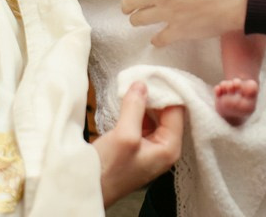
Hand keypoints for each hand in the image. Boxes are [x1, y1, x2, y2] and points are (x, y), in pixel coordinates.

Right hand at [92, 82, 184, 206]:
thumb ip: (135, 108)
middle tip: (142, 76)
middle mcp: (165, 149)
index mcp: (169, 148)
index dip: (167, 91)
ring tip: (134, 85)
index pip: (177, 110)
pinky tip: (127, 101)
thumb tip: (142, 85)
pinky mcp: (137, 148)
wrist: (87, 190)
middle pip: (167, 113)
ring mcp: (151, 149)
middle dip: (155, 95)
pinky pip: (142, 123)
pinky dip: (136, 111)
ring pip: (154, 117)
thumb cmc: (107, 171)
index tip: (154, 74)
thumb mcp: (124, 136)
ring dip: (145, 102)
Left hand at [122, 0, 250, 45]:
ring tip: (140, 20)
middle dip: (128, 4)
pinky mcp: (179, 30)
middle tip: (130, 7)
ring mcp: (168, 13)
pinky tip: (158, 39)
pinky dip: (156, 40)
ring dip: (138, 20)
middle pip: (131, 0)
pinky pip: (159, 39)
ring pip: (139, 20)